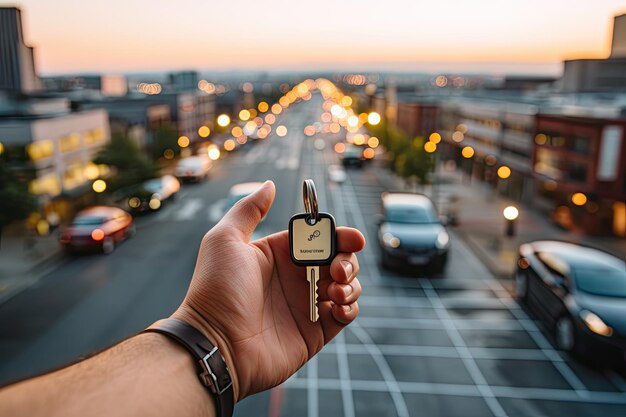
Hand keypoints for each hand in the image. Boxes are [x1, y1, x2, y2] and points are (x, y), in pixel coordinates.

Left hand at [172, 181, 364, 400]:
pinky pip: (345, 315)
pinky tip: (338, 306)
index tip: (351, 237)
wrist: (215, 343)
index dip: (338, 235)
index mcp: (279, 255)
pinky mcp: (315, 332)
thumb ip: (248, 209)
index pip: (318, 238)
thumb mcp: (224, 240)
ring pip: (347, 286)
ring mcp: (307, 305)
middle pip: (338, 259)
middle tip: (337, 268)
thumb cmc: (216, 290)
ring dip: (351, 283)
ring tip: (335, 289)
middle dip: (347, 259)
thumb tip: (270, 184)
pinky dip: (351, 308)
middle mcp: (295, 278)